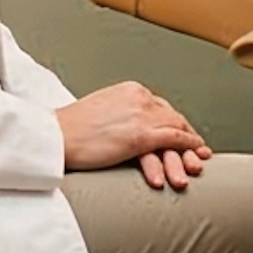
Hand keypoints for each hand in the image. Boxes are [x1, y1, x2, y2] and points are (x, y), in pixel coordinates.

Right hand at [56, 81, 208, 186]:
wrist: (56, 137)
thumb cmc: (70, 130)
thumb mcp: (101, 113)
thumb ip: (121, 116)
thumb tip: (129, 129)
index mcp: (129, 90)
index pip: (160, 106)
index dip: (174, 123)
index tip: (181, 134)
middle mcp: (139, 97)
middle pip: (172, 116)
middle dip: (186, 135)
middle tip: (196, 151)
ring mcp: (141, 115)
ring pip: (177, 129)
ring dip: (189, 148)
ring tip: (196, 162)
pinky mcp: (141, 135)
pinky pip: (174, 139)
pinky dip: (188, 147)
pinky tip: (195, 156)